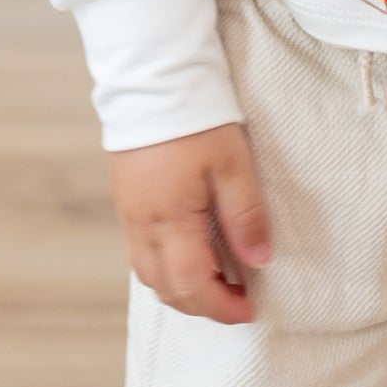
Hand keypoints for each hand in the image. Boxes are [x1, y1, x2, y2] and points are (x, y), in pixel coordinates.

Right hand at [109, 123, 273, 322]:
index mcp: (169, 218)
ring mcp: (129, 214)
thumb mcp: (232, 162)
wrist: (151, 77)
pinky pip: (140, 252)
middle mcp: (142, 224)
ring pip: (149, 275)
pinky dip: (166, 267)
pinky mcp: (126, 200)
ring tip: (217, 280)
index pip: (191, 285)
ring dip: (181, 288)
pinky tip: (191, 253)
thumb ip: (245, 214)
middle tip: (237, 299)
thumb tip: (260, 261)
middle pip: (166, 288)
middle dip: (202, 304)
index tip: (249, 309)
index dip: (220, 306)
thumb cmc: (196, 116)